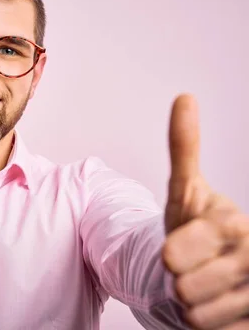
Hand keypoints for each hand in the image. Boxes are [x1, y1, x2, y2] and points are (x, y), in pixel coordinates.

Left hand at [163, 94, 248, 328]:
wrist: (213, 268)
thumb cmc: (194, 229)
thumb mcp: (184, 190)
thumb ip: (184, 148)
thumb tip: (184, 97)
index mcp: (235, 225)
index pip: (175, 255)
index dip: (169, 254)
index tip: (175, 250)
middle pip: (184, 288)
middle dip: (178, 280)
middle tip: (192, 269)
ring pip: (197, 316)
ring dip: (192, 307)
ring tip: (205, 287)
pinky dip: (208, 327)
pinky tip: (220, 309)